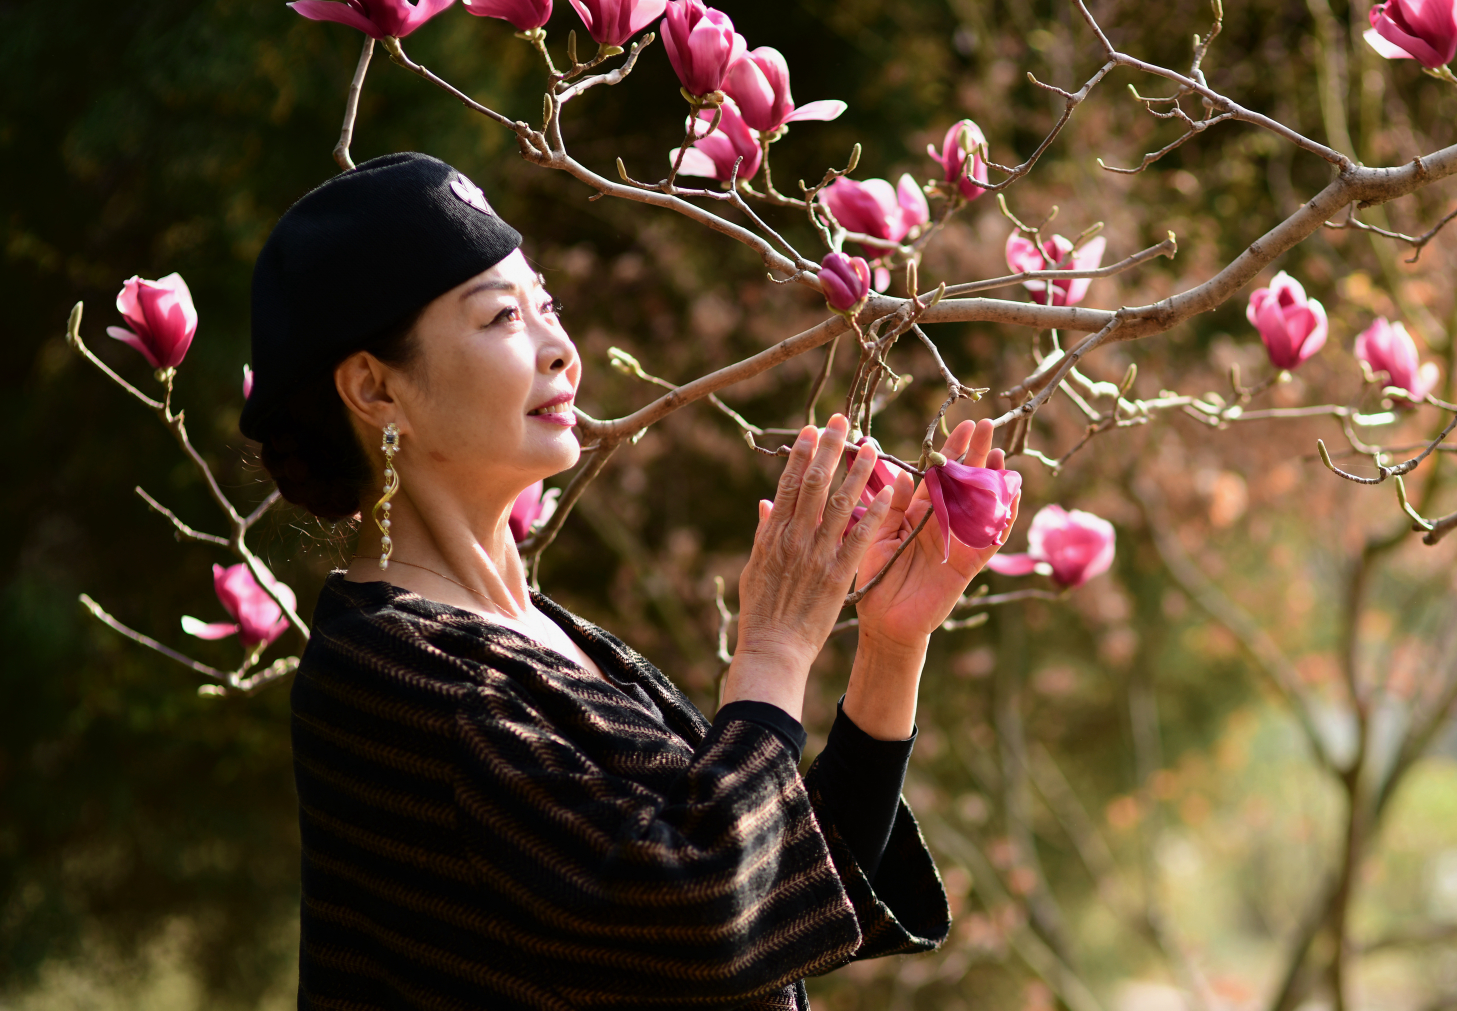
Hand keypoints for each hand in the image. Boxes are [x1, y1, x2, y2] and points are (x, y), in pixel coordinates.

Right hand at [721, 415, 892, 719]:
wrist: (772, 649)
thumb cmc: (761, 612)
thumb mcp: (754, 567)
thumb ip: (764, 532)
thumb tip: (766, 503)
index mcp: (773, 533)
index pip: (789, 484)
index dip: (801, 454)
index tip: (812, 428)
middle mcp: (795, 538)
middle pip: (814, 484)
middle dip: (828, 449)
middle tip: (842, 420)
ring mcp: (817, 555)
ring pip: (840, 504)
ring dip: (857, 473)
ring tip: (872, 446)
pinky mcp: (837, 575)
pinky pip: (860, 538)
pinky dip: (874, 514)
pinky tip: (890, 492)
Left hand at [853, 419, 1019, 650]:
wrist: (884, 621)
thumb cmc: (875, 579)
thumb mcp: (875, 536)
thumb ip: (889, 508)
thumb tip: (900, 476)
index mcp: (917, 513)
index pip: (938, 475)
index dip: (951, 451)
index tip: (964, 424)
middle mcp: (941, 523)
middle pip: (963, 483)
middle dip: (975, 454)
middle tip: (988, 426)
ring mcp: (957, 542)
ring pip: (981, 506)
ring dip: (993, 481)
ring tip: (1001, 454)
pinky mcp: (968, 563)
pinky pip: (990, 539)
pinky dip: (1003, 520)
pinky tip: (1013, 497)